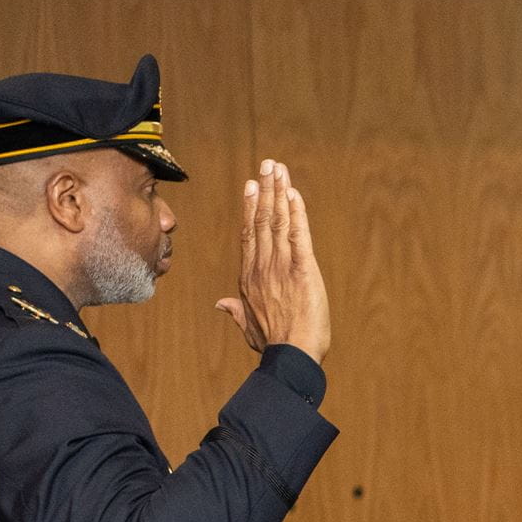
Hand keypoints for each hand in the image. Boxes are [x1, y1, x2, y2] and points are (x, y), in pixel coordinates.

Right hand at [214, 160, 329, 362]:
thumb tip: (220, 304)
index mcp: (250, 277)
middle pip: (261, 220)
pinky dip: (296, 213)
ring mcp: (280, 266)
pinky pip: (298, 235)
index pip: (249, 236)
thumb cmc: (272, 346)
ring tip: (278, 169)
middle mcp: (262, 266)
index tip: (251, 187)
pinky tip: (294, 194)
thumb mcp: (249, 326)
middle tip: (267, 164)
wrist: (290, 357)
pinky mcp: (302, 270)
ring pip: (277, 221)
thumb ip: (235, 311)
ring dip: (279, 192)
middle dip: (265, 190)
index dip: (250, 209)